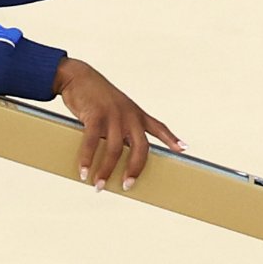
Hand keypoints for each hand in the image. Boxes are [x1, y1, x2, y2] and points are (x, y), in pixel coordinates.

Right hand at [48, 56, 179, 189]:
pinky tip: (84, 172)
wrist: (79, 77)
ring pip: (116, 150)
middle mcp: (129, 115)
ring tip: (99, 185)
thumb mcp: (116, 108)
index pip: (159, 127)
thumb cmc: (97, 96)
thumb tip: (116, 154)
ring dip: (106, 170)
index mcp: (136, 114)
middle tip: (127, 186)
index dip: (172, 139)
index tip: (183, 149)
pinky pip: (93, 142)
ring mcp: (114, 115)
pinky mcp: (96, 116)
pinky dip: (87, 159)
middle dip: (135, 170)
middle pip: (141, 148)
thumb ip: (121, 128)